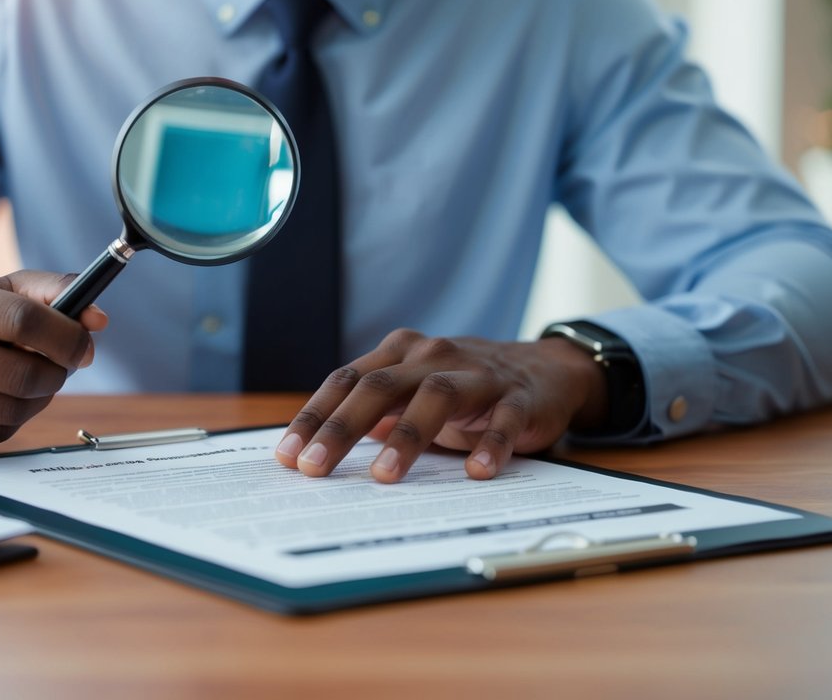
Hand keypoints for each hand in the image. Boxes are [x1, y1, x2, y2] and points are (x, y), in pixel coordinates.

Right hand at [0, 270, 108, 453]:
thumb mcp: (8, 292)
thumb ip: (57, 292)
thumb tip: (98, 320)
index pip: (24, 320)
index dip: (67, 338)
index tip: (84, 348)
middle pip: (23, 374)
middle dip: (56, 374)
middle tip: (59, 367)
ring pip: (14, 408)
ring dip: (40, 398)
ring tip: (30, 380)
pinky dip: (14, 420)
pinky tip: (0, 399)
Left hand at [273, 329, 607, 482]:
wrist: (544, 370)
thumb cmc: (463, 389)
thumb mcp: (412, 392)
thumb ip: (370, 413)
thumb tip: (314, 452)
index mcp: (399, 354)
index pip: (346, 381)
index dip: (314, 417)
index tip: (288, 456)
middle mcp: (433, 357)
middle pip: (380, 388)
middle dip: (342, 429)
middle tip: (315, 468)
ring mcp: (477, 375)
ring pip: (436, 397)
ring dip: (407, 437)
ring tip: (384, 477)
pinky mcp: (519, 398)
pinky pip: (504, 420)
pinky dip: (491, 444)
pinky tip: (478, 472)